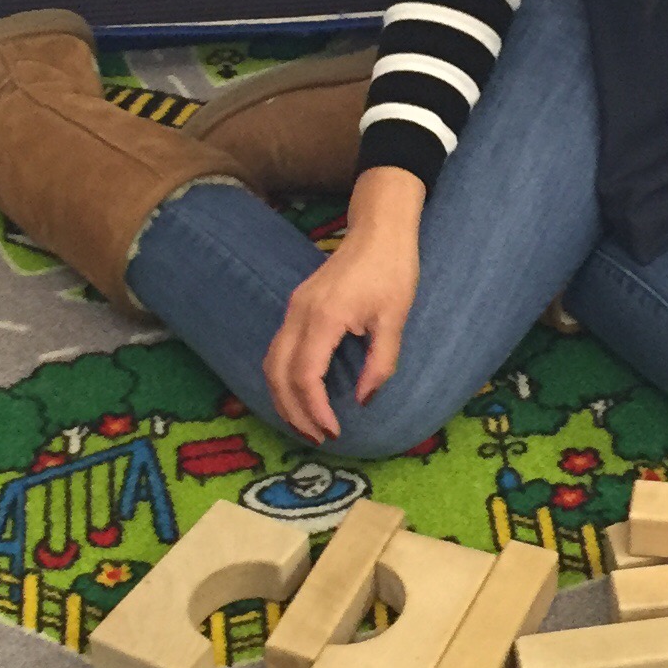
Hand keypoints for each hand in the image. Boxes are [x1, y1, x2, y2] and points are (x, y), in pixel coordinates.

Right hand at [264, 170, 425, 444]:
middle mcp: (300, 314)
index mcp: (324, 318)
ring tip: (306, 424)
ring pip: (271, 363)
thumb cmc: (392, 270)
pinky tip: (300, 394)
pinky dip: (282, 378)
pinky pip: (277, 349)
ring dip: (283, 398)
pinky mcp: (297, 307)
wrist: (379, 229)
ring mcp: (294, 308)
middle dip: (294, 412)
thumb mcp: (395, 319)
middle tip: (318, 438)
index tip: (334, 430)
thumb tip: (364, 401)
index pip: (306, 376)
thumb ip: (380, 363)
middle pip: (278, 374)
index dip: (315, 410)